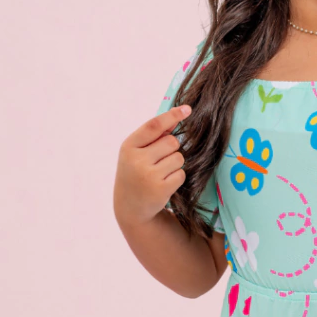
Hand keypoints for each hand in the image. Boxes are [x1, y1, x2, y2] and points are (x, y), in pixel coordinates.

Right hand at [113, 105, 191, 227]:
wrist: (130, 206)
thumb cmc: (135, 173)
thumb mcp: (136, 152)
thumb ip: (154, 135)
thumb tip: (177, 114)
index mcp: (128, 146)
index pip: (154, 126)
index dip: (172, 116)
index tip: (187, 109)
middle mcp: (136, 159)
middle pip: (172, 142)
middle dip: (171, 149)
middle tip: (158, 161)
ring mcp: (148, 175)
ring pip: (179, 158)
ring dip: (175, 164)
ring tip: (160, 173)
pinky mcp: (161, 189)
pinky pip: (181, 174)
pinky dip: (176, 178)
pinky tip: (164, 184)